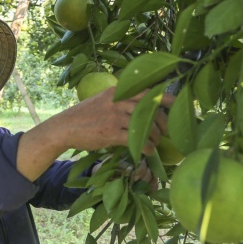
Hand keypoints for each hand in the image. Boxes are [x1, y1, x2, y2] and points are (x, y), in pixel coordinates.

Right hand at [16, 86, 173, 181]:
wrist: (65, 127)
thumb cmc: (85, 116)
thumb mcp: (103, 100)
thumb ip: (121, 100)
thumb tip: (142, 107)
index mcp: (119, 91)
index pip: (148, 91)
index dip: (165, 97)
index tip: (177, 103)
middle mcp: (119, 100)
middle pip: (152, 109)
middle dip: (163, 122)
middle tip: (166, 132)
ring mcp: (115, 116)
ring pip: (146, 126)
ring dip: (155, 138)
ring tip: (155, 144)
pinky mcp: (111, 132)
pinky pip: (137, 140)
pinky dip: (146, 148)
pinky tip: (147, 153)